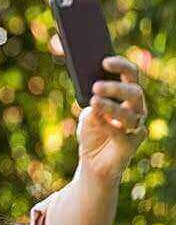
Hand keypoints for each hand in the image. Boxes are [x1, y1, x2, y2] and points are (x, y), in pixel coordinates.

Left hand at [80, 56, 146, 183]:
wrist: (93, 163)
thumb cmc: (92, 134)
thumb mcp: (87, 113)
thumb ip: (90, 102)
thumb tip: (92, 94)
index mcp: (128, 97)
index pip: (131, 75)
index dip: (121, 66)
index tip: (104, 61)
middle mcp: (137, 110)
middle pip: (134, 92)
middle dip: (115, 88)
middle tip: (96, 86)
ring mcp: (136, 127)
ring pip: (129, 113)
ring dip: (110, 106)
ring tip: (94, 101)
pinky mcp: (131, 145)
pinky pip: (121, 133)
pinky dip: (107, 124)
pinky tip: (95, 117)